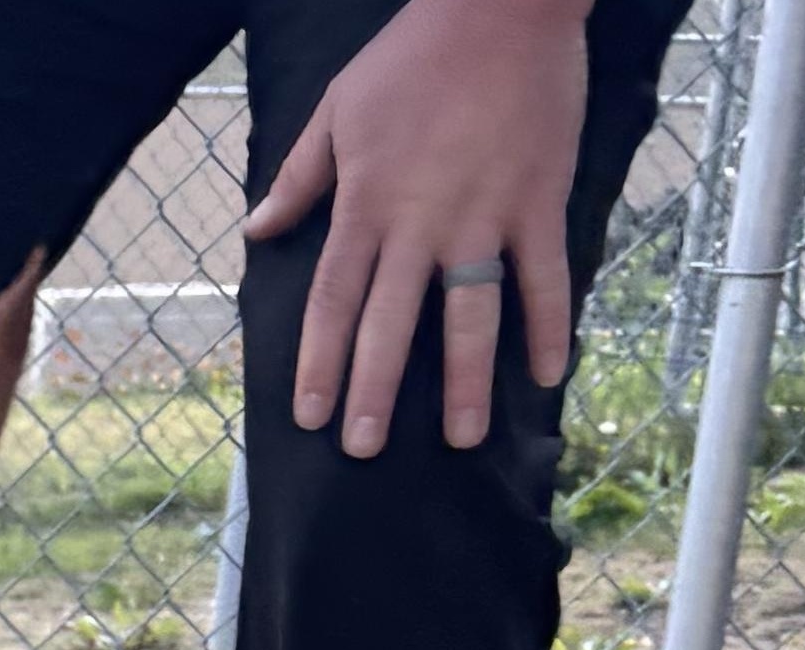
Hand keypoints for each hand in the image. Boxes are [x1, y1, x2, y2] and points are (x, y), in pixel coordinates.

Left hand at [245, 0, 589, 457]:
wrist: (503, 3)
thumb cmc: (413, 54)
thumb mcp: (338, 109)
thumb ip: (298, 178)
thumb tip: (255, 231)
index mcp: (367, 206)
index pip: (332, 302)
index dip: (319, 362)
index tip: (310, 415)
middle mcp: (421, 224)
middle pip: (391, 324)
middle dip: (375, 391)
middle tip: (365, 449)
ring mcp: (484, 216)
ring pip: (470, 315)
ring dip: (466, 382)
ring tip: (461, 438)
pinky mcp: (539, 200)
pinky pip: (544, 276)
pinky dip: (549, 325)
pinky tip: (549, 375)